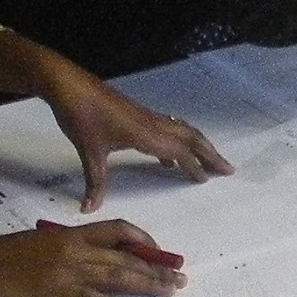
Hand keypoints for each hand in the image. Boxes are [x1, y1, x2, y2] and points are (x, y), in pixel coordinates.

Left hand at [0, 32, 232, 210]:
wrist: (69, 85)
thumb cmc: (81, 117)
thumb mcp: (89, 153)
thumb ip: (95, 183)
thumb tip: (89, 210)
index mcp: (146, 134)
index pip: (180, 152)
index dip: (195, 166)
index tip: (208, 180)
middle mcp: (152, 124)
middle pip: (191, 138)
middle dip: (211, 154)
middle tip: (228, 168)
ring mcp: (146, 116)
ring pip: (182, 130)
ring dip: (199, 145)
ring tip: (209, 160)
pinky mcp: (138, 113)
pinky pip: (168, 128)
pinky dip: (178, 141)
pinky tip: (169, 157)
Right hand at [0, 207, 184, 296]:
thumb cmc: (7, 251)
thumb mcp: (44, 238)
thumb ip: (72, 244)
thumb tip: (99, 256)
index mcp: (72, 233)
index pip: (119, 230)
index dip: (144, 241)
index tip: (160, 252)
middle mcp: (75, 249)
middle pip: (127, 257)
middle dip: (157, 267)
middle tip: (180, 277)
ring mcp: (67, 271)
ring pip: (117, 276)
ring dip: (147, 284)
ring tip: (169, 290)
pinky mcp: (55, 293)